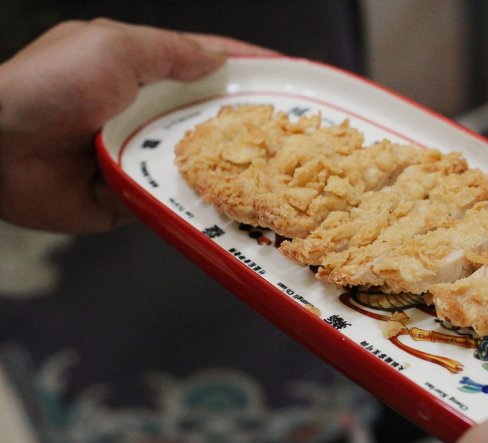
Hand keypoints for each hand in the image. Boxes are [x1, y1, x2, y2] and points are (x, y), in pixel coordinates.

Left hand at [0, 18, 275, 232]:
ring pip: (199, 164)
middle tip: (299, 138)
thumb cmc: (50, 87)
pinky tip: (236, 211)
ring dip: (231, 170)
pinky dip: (198, 205)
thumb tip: (220, 59)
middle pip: (211, 118)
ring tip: (282, 179)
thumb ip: (171, 52)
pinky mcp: (132, 197)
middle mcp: (147, 112)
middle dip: (251, 126)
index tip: (293, 79)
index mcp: (144, 70)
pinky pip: (175, 202)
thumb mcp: (115, 48)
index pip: (209, 64)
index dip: (251, 69)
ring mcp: (141, 156)